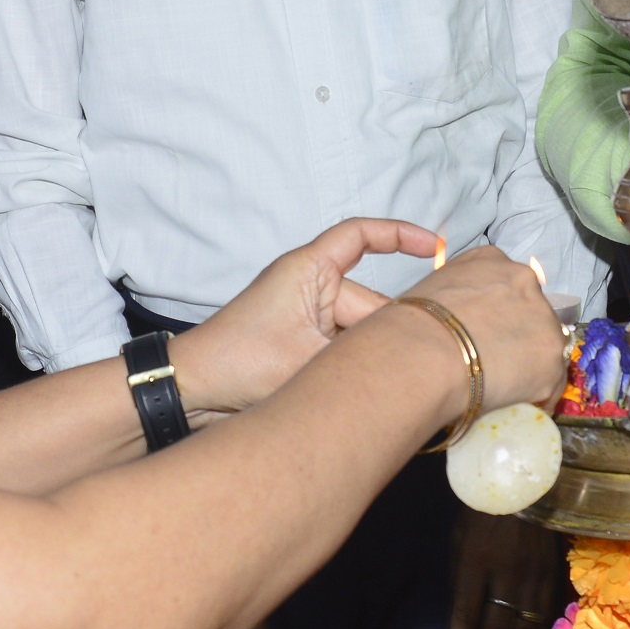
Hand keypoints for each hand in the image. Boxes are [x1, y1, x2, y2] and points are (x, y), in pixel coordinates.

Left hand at [168, 216, 442, 422]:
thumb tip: (407, 356)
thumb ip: (362, 354)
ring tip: (379, 381)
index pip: (361, 236)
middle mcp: (311, 287)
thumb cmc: (237, 362)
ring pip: (360, 330)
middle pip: (370, 301)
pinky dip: (355, 363)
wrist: (193, 393)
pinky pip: (344, 346)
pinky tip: (370, 388)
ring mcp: (308, 317)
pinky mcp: (305, 344)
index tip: (435, 246)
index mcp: (309, 269)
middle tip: (410, 362)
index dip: (401, 235)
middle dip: (387, 332)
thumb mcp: (310, 358)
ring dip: (368, 354)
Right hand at [405, 247, 571, 411]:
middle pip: (532, 313)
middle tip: (492, 361)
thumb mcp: (430, 289)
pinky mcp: (551, 360)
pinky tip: (510, 405)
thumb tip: (453, 321)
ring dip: (529, 367)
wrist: (423, 354)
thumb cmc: (410, 326)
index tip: (488, 330)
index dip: (500, 312)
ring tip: (500, 389)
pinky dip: (533, 398)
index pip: (508, 283)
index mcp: (490, 260)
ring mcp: (543, 320)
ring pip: (545, 349)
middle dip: (518, 336)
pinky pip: (549, 386)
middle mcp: (523, 281)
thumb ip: (455, 296)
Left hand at [446, 510, 562, 628]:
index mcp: (476, 561)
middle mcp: (507, 572)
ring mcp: (534, 575)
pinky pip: (544, 617)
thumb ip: (462, 578)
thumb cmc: (481, 511)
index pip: (465, 614)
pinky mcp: (553, 575)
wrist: (524, 483)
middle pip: (497, 627)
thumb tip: (464, 619)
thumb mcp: (459, 539)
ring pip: (526, 628)